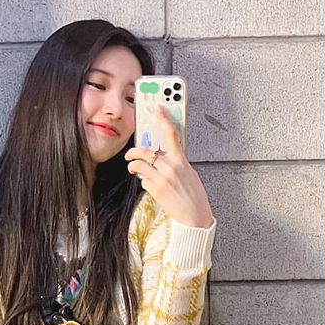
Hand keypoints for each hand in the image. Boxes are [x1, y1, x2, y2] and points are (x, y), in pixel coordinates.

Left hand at [125, 105, 213, 227]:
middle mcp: (170, 166)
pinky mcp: (155, 189)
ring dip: (133, 166)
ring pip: (138, 166)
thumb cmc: (195, 197)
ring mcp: (161, 178)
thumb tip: (166, 156)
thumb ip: (178, 162)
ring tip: (133, 168)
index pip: (171, 134)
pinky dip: (144, 182)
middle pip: (145, 151)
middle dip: (133, 151)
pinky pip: (143, 181)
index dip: (163, 118)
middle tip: (130, 154)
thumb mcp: (190, 174)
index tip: (157, 108)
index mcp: (181, 160)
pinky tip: (151, 186)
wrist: (195, 217)